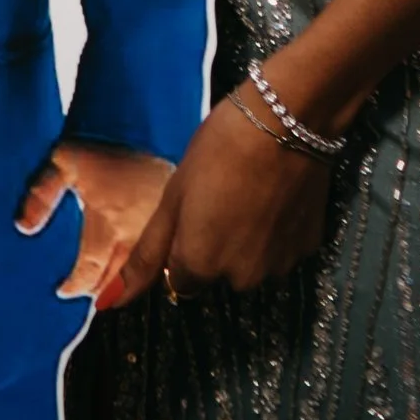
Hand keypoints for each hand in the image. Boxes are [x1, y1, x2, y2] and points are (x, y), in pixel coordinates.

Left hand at [15, 140, 173, 304]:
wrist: (140, 113)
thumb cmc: (101, 136)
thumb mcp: (63, 160)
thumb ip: (41, 194)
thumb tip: (23, 227)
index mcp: (109, 229)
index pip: (89, 274)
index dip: (73, 286)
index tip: (62, 290)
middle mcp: (135, 236)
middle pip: (118, 281)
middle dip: (101, 292)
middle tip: (88, 299)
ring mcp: (157, 228)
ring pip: (143, 272)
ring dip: (127, 283)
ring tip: (112, 291)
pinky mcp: (172, 213)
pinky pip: (161, 253)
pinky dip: (149, 265)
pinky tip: (143, 266)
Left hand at [109, 89, 336, 303]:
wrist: (286, 118)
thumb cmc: (219, 148)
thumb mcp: (173, 196)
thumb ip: (145, 254)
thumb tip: (110, 302)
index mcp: (201, 265)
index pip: (181, 279)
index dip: (183, 244)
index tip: (192, 210)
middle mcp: (240, 279)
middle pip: (218, 273)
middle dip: (215, 245)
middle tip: (220, 195)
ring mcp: (279, 266)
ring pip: (251, 263)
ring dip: (246, 240)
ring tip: (249, 190)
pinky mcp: (309, 247)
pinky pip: (282, 250)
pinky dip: (276, 231)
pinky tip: (275, 194)